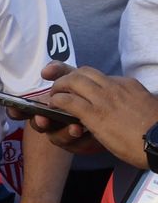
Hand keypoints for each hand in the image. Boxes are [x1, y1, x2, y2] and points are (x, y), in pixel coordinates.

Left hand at [39, 65, 157, 168]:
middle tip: (57, 86)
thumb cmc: (156, 130)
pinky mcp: (95, 114)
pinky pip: (68, 100)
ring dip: (59, 87)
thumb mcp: (145, 107)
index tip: (73, 83)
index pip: (99, 75)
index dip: (82, 78)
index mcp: (128, 85)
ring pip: (72, 80)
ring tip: (54, 97)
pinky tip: (53, 107)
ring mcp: (104, 98)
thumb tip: (128, 107)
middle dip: (66, 76)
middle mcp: (115, 86)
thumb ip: (133, 101)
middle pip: (83, 71)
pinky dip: (57, 101)